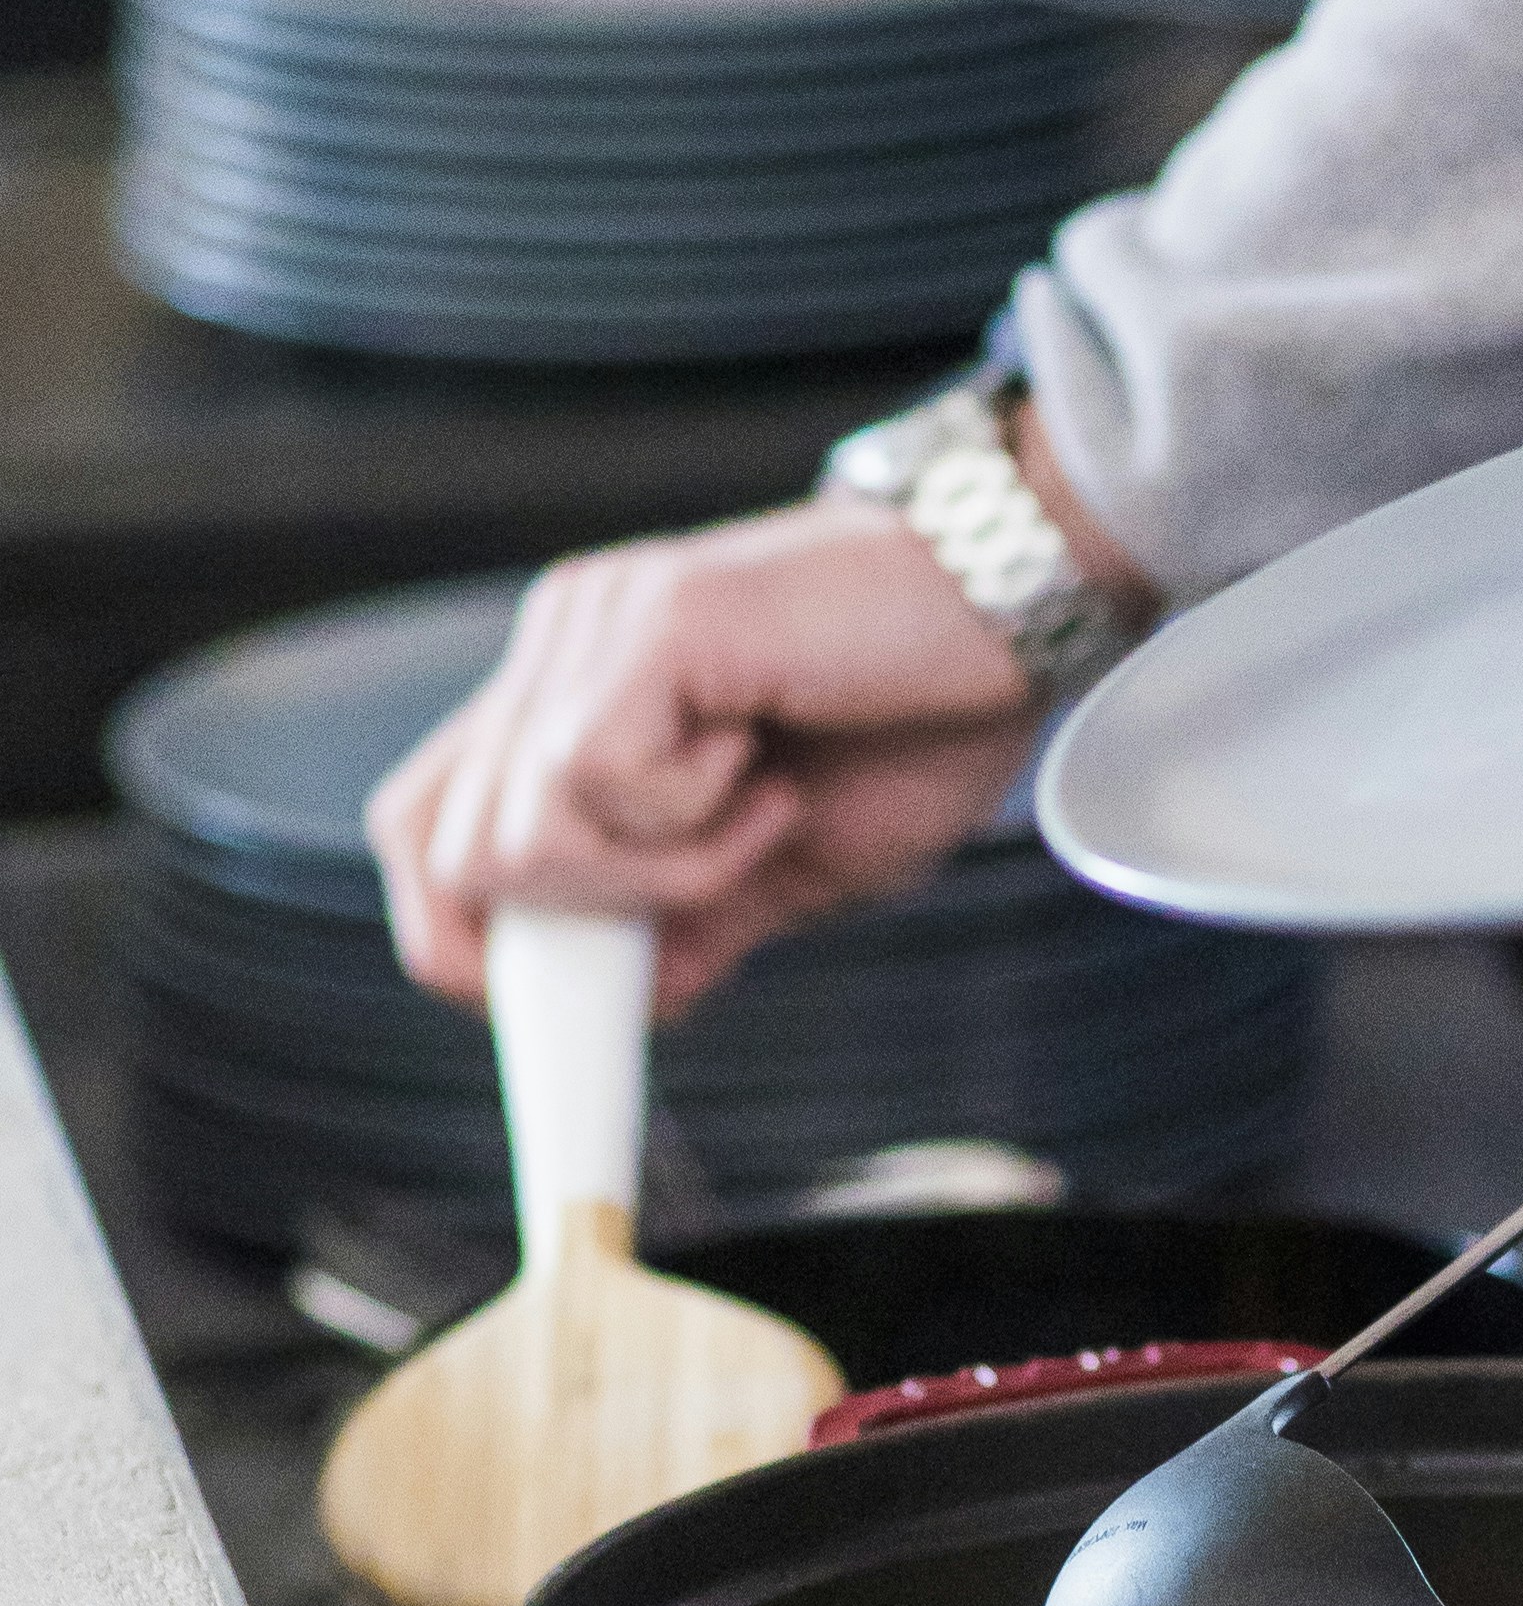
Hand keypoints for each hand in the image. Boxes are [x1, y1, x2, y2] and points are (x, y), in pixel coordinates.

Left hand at [369, 498, 1045, 1015]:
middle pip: (441, 847)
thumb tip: (627, 1003)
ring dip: (649, 878)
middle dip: (573, 935)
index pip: (423, 826)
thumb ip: (692, 917)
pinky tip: (767, 777)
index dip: (465, 940)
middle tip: (704, 903)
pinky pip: (593, 786)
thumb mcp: (792, 860)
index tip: (590, 995)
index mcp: (573, 697)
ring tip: (759, 818)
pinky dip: (689, 830)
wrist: (1016, 601)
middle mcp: (558, 650)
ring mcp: (591, 629)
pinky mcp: (648, 626)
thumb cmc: (921, 715)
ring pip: (514, 836)